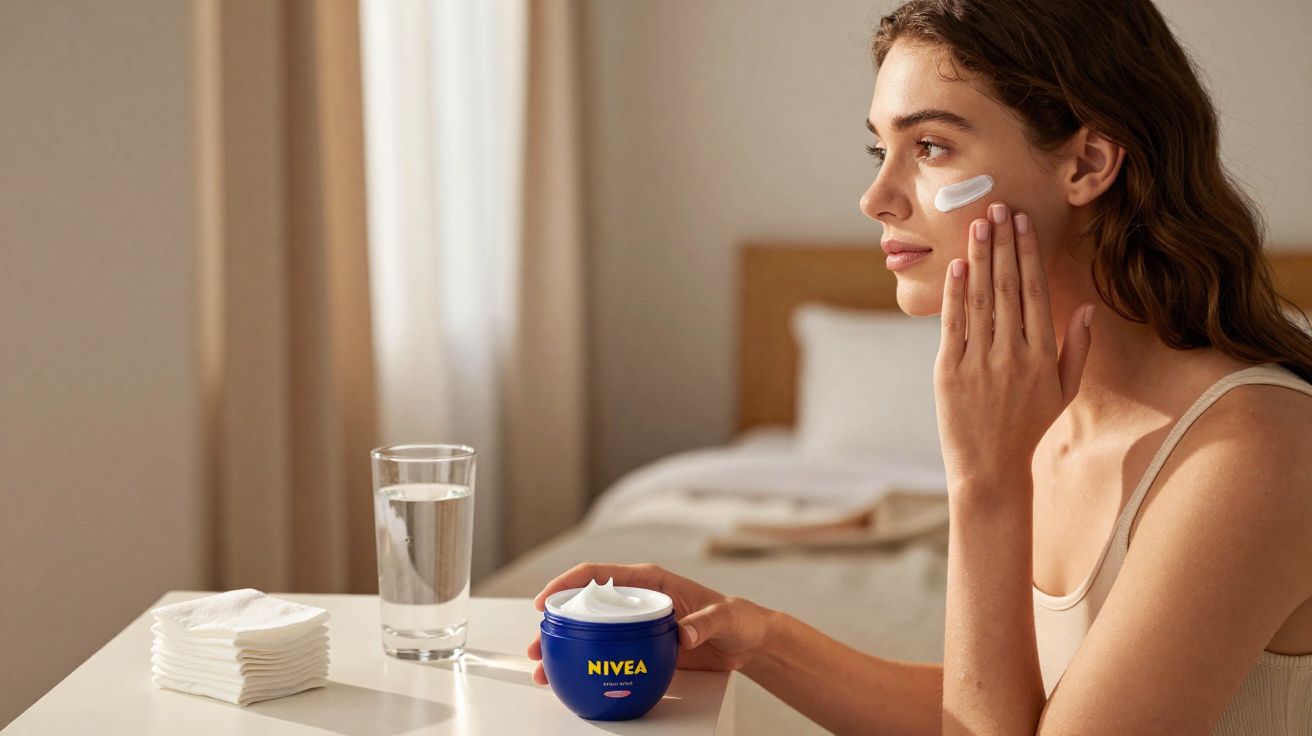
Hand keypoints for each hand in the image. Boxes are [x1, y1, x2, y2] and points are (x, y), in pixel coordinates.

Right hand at [525, 562, 774, 685]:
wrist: (747, 641)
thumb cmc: (737, 619)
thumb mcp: (724, 618)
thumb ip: (704, 623)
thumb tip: (684, 631)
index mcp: (649, 581)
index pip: (598, 574)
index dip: (567, 583)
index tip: (545, 601)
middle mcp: (637, 599)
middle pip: (585, 606)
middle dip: (555, 625)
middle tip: (537, 646)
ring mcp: (636, 623)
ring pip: (591, 631)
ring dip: (565, 649)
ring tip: (545, 670)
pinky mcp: (641, 645)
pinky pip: (607, 651)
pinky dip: (586, 663)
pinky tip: (572, 680)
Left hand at [934, 202, 1094, 492]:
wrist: (989, 466)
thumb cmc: (1028, 426)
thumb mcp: (1062, 391)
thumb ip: (1076, 349)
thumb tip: (1085, 309)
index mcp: (1041, 355)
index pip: (1034, 292)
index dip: (1028, 254)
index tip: (1023, 223)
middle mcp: (1012, 354)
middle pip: (1007, 287)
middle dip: (1002, 244)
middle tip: (997, 208)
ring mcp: (979, 362)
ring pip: (980, 300)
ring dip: (979, 258)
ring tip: (977, 225)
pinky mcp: (948, 371)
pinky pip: (952, 325)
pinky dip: (954, 294)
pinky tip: (956, 266)